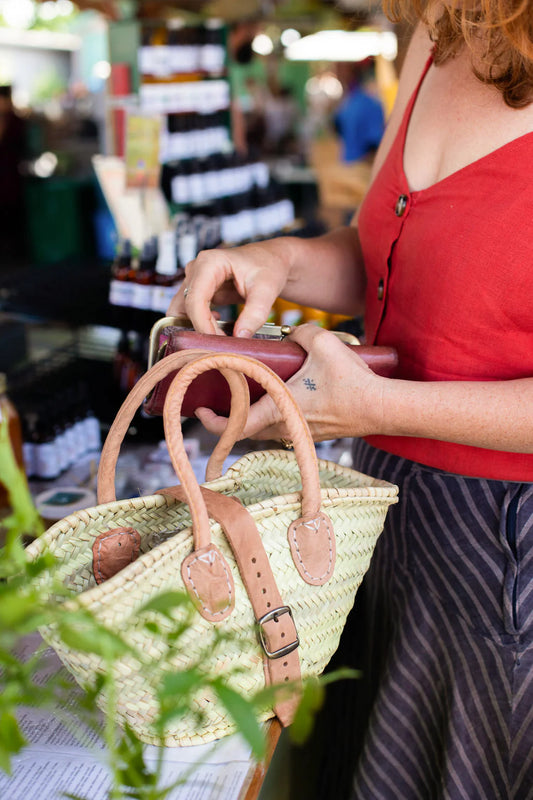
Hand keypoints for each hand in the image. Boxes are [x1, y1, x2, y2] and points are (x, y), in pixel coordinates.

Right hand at [167, 240, 290, 336]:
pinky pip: (190, 313)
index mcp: (209, 262)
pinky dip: (200, 325)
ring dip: (196, 328)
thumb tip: (239, 337)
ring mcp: (195, 280)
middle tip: (219, 345)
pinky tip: (219, 328)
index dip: (203, 324)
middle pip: (185, 307)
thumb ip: (255, 314)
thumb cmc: (269, 268)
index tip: (218, 342)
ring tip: (219, 339)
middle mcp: (196, 269)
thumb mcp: (267, 290)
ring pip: (182, 311)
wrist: (272, 261)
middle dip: (199, 328)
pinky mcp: (198, 291)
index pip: (196, 300)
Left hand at [195, 324, 386, 442]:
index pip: (237, 426)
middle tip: (215, 401)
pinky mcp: (315, 433)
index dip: (213, 422)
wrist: (384, 408)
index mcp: (280, 409)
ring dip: (251, 418)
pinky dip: (273, 417)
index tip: (200, 410)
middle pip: (246, 431)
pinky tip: (279, 397)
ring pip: (265, 431)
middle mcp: (287, 427)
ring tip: (245, 397)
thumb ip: (298, 333)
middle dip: (228, 419)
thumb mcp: (322, 343)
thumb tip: (289, 333)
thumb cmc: (353, 380)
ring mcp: (302, 433)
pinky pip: (284, 428)